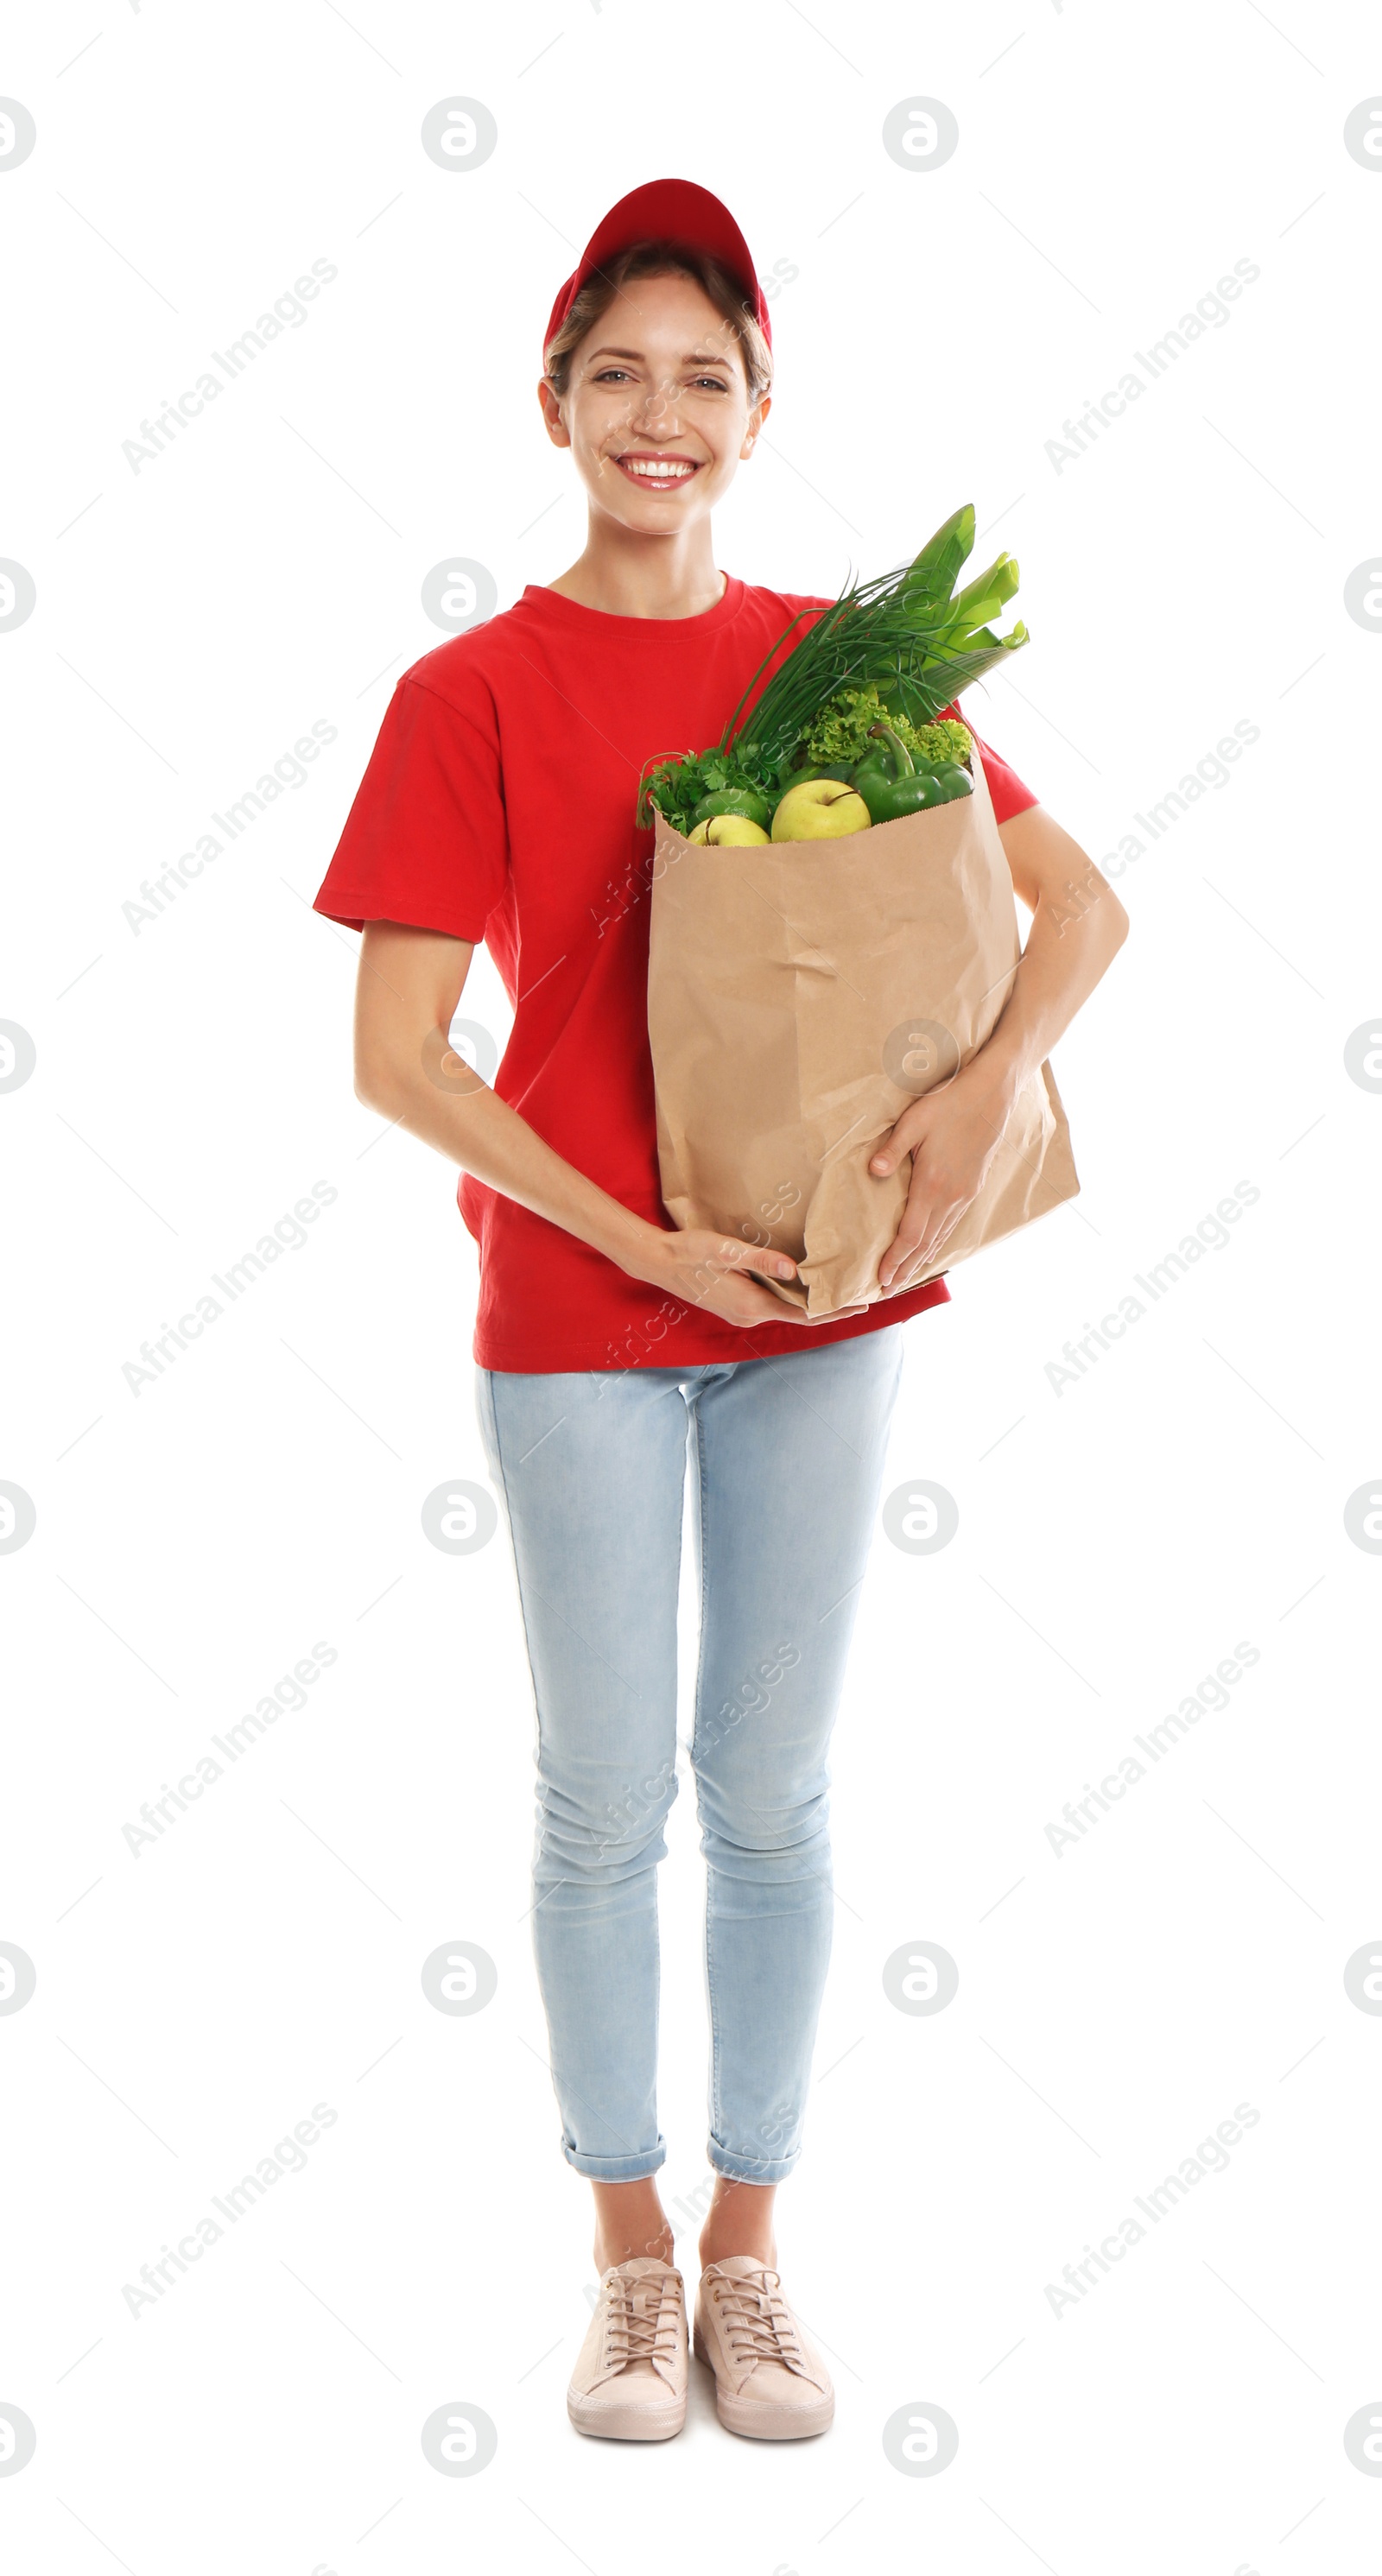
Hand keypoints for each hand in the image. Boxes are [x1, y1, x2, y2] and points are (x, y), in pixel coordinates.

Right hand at [628, 1225, 867, 1330]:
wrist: (657, 1261)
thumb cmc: (690, 1252)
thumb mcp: (726, 1251)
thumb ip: (761, 1260)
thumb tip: (796, 1271)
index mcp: (752, 1306)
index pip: (805, 1314)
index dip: (835, 1310)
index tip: (862, 1304)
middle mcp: (749, 1317)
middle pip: (801, 1317)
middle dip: (832, 1309)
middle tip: (864, 1299)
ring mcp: (741, 1314)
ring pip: (787, 1312)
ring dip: (813, 1305)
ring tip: (841, 1292)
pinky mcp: (735, 1306)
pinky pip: (773, 1307)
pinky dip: (794, 1301)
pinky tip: (805, 1288)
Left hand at [869, 1072, 1010, 1292]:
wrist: (991, 1096)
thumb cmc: (948, 1104)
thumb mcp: (914, 1121)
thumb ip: (892, 1149)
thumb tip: (873, 1171)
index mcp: (933, 1185)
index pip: (910, 1235)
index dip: (895, 1260)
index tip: (880, 1280)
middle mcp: (951, 1198)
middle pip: (923, 1245)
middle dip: (904, 1271)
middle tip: (886, 1293)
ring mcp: (964, 1196)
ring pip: (939, 1238)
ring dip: (920, 1262)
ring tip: (904, 1280)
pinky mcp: (972, 1189)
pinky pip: (951, 1226)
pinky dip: (936, 1244)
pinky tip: (929, 1251)